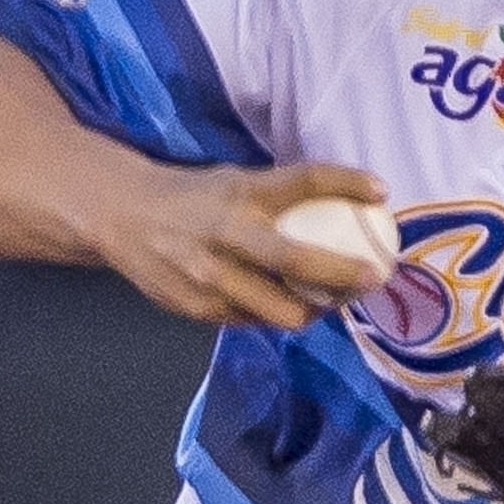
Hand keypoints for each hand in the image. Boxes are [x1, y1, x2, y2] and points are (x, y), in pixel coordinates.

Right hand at [72, 162, 391, 329]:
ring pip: (281, 310)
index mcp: (240, 192)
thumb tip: (345, 206)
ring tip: (334, 302)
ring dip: (317, 309)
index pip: (302, 181)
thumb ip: (277, 197)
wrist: (120, 216)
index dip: (346, 182)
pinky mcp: (198, 308)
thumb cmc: (190, 197)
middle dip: (343, 275)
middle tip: (374, 276)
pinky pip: (254, 322)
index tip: (383, 191)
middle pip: (297, 262)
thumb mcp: (232, 181)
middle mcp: (227, 234)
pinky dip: (277, 316)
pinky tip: (290, 307)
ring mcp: (211, 277)